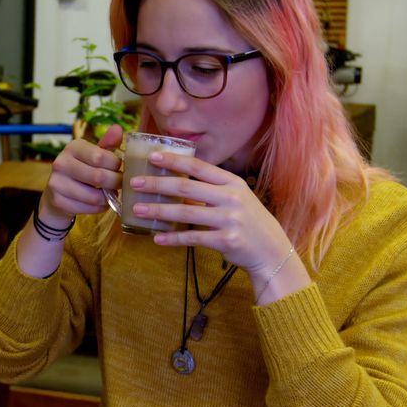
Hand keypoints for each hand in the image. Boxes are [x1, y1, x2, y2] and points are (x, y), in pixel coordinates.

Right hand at [38, 124, 124, 226]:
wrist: (56, 193)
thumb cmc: (81, 170)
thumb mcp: (93, 154)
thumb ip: (107, 144)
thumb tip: (118, 128)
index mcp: (73, 147)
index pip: (101, 157)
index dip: (116, 165)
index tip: (118, 168)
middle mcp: (61, 163)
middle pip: (99, 177)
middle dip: (116, 183)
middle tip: (120, 184)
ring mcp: (57, 183)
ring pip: (94, 196)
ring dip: (108, 197)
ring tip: (110, 194)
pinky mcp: (58, 201)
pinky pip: (88, 209)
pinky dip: (99, 208)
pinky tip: (100, 203)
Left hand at [129, 151, 294, 277]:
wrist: (271, 250)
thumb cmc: (248, 221)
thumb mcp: (237, 197)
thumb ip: (213, 188)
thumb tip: (178, 181)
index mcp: (232, 182)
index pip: (198, 166)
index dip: (174, 160)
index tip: (152, 156)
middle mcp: (231, 198)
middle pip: (186, 186)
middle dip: (157, 184)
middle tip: (135, 183)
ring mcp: (229, 219)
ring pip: (185, 212)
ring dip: (159, 210)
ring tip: (138, 210)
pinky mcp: (226, 241)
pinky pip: (193, 238)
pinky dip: (173, 238)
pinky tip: (157, 237)